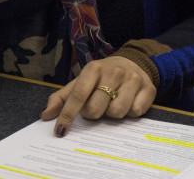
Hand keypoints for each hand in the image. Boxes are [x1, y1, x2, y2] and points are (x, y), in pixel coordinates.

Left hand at [40, 55, 156, 135]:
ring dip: (112, 114)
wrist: (133, 62)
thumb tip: (45, 116)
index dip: (68, 114)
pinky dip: (130, 113)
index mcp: (93, 68)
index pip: (78, 95)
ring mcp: (133, 79)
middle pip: (96, 109)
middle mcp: (114, 71)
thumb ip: (62, 98)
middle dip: (93, 114)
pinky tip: (128, 103)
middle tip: (96, 107)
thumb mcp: (81, 82)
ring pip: (117, 112)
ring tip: (112, 104)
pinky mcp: (148, 88)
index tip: (61, 131)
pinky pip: (135, 113)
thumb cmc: (101, 77)